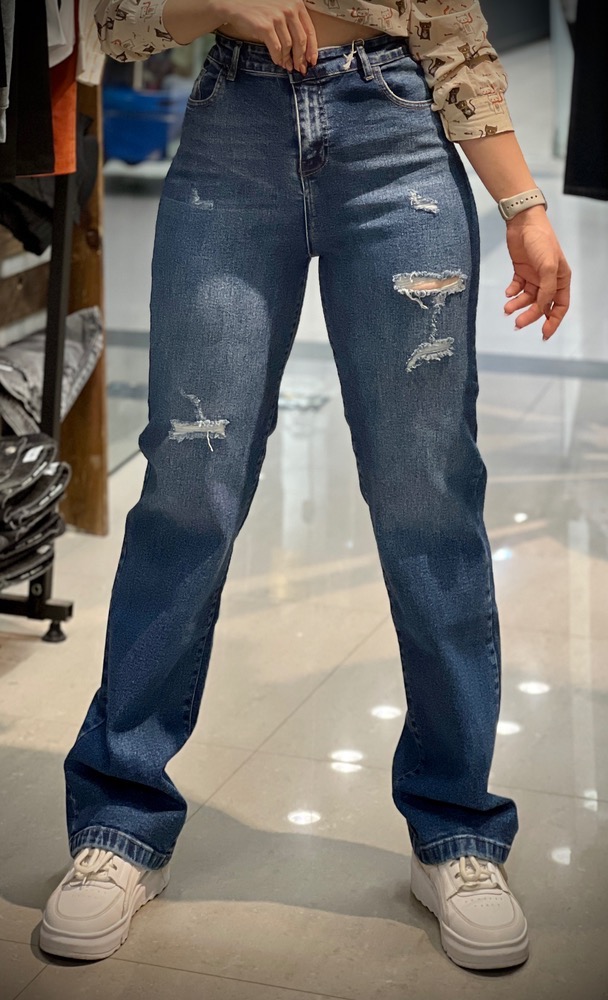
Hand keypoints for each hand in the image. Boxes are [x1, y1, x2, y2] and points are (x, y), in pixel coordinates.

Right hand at [219, 0, 317, 72]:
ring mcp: (277, 17)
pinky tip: (278, 62)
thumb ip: (292, 24)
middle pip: (301, 40)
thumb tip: (302, 51)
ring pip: (289, 46)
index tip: (312, 61)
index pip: (309, 30)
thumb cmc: (259, 8)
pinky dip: (278, 58)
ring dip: (288, 59)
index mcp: (296, 3)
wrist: (235, 4)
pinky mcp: (265, 26)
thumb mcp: (280, 10)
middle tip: (299, 69)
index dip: (312, 49)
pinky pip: (276, 48)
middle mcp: (289, 8)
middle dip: (300, 58)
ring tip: (286, 66)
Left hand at [503, 205, 570, 339]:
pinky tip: (508, 293)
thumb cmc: (541, 240)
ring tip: (507, 308)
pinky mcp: (521, 271)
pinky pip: (517, 288)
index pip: (560, 306)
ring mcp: (535, 276)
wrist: (523, 222)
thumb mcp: (548, 266)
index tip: (544, 334)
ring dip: (518, 305)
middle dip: (530, 316)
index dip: (553, 321)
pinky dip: (512, 293)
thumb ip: (547, 289)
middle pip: (541, 305)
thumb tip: (542, 307)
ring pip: (527, 298)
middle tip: (518, 323)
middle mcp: (549, 280)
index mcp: (561, 279)